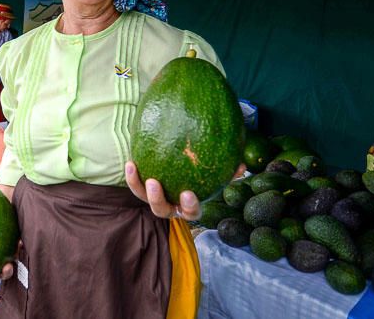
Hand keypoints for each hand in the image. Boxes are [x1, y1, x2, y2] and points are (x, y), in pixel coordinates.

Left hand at [125, 162, 245, 219]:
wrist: (180, 162)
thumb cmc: (203, 171)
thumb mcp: (215, 170)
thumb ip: (228, 170)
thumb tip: (242, 165)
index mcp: (188, 207)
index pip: (191, 213)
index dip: (190, 206)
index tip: (188, 194)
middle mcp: (170, 206)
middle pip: (162, 211)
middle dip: (157, 199)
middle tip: (154, 183)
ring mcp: (155, 198)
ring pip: (144, 199)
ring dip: (138, 186)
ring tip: (134, 167)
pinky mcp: (142, 187)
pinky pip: (135, 183)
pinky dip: (132, 175)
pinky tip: (131, 161)